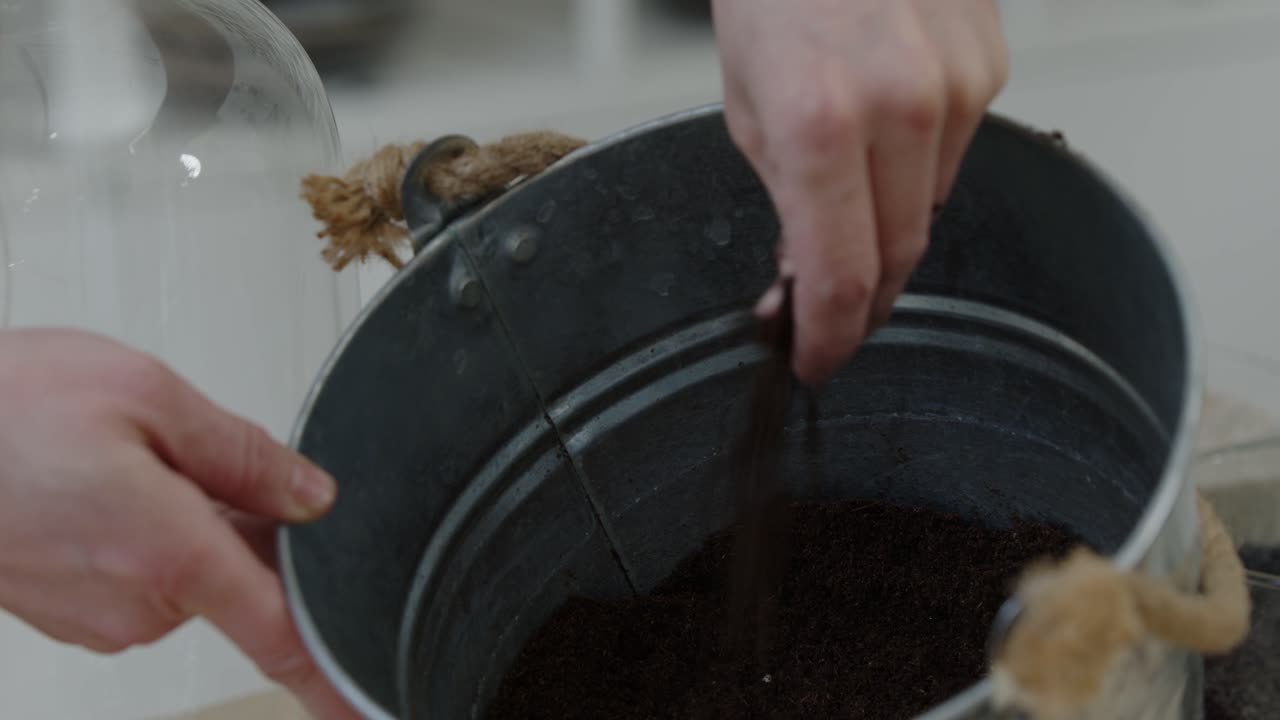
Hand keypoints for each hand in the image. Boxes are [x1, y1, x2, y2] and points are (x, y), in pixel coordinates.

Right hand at [0, 329, 356, 719]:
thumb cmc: (3, 409)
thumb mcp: (146, 395)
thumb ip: (244, 454)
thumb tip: (312, 497)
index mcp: (170, 552)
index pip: (280, 633)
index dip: (334, 679)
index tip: (370, 709)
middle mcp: (138, 602)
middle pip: (242, 576)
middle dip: (243, 520)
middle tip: (184, 453)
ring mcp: (100, 616)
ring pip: (192, 570)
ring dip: (187, 518)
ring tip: (121, 459)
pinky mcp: (71, 613)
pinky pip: (145, 576)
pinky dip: (147, 533)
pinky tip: (102, 485)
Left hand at [712, 0, 1007, 381]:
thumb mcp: (746, 103)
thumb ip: (785, 199)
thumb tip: (807, 278)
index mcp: (819, 121)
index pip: (841, 277)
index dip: (829, 338)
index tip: (816, 360)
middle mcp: (901, 106)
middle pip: (898, 258)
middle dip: (860, 300)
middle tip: (827, 313)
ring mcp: (958, 85)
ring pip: (929, 209)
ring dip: (887, 228)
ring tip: (845, 197)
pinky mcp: (991, 67)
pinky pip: (955, 154)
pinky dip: (918, 167)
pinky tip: (887, 133)